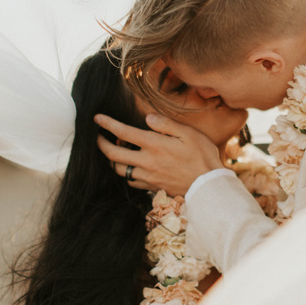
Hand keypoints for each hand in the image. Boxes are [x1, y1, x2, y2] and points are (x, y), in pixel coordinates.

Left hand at [95, 113, 221, 195]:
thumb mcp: (188, 133)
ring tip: (115, 151)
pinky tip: (130, 167)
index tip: (97, 118)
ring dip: (112, 160)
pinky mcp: (152, 187)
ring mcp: (147, 177)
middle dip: (101, 144)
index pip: (123, 132)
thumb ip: (165, 124)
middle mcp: (146, 162)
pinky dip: (126, 173)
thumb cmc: (202, 157)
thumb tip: (147, 118)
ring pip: (119, 170)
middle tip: (98, 137)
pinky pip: (131, 181)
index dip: (107, 124)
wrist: (208, 186)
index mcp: (154, 145)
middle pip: (113, 154)